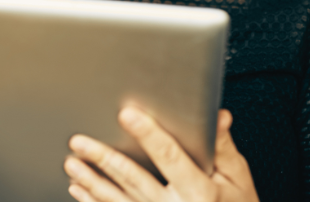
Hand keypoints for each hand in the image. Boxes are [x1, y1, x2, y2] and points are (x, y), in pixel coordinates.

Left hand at [64, 108, 258, 201]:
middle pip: (134, 178)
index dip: (148, 134)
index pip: (170, 156)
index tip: (128, 115)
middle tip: (80, 142)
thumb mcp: (238, 178)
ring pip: (118, 200)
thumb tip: (218, 116)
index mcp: (200, 192)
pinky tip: (79, 189)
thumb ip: (223, 147)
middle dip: (104, 158)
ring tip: (72, 164)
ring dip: (92, 181)